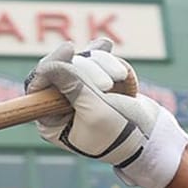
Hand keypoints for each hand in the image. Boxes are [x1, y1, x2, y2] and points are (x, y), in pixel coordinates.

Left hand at [25, 38, 187, 187]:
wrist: (149, 137)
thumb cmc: (119, 133)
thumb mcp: (95, 113)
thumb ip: (74, 87)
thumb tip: (51, 65)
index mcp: (51, 119)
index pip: (38, 85)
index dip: (52, 64)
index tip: (70, 49)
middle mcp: (60, 103)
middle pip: (62, 68)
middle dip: (88, 71)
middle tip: (107, 85)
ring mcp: (79, 89)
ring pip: (82, 59)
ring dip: (102, 66)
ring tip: (117, 82)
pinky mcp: (97, 79)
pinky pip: (98, 58)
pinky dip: (111, 63)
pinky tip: (121, 74)